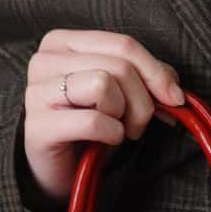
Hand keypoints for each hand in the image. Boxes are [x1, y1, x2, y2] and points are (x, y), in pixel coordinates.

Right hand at [22, 30, 183, 201]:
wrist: (61, 169)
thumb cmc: (91, 125)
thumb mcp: (121, 92)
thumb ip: (146, 77)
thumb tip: (172, 85)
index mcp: (62, 42)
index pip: (122, 44)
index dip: (156, 73)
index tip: (174, 98)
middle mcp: (44, 60)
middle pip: (118, 65)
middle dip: (142, 100)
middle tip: (137, 125)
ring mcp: (36, 92)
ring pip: (104, 85)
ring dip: (123, 116)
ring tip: (117, 129)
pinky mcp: (38, 126)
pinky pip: (93, 121)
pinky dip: (110, 134)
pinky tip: (104, 141)